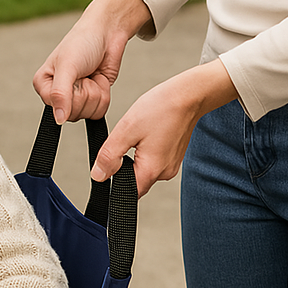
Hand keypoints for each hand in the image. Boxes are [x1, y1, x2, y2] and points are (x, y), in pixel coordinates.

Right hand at [33, 0, 151, 123]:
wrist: (107, 32)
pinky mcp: (92, 98)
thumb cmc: (82, 42)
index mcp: (43, 85)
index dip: (71, 95)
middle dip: (86, 93)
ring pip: (87, 113)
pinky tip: (99, 80)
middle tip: (84, 74)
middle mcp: (57, 94)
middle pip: (73, 114)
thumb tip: (58, 120)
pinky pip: (99, 112)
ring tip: (91, 75)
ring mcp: (75, 97)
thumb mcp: (68, 66)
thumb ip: (60, 94)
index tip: (74, 76)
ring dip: (96, 93)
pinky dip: (104, 95)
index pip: (56, 108)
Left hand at [88, 59, 237, 195]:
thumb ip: (110, 156)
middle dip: (123, 166)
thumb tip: (98, 176)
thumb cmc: (162, 108)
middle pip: (134, 182)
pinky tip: (147, 134)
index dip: (113, 182)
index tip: (110, 163)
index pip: (127, 193)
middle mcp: (165, 172)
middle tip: (127, 141)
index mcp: (152, 170)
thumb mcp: (126, 130)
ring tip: (139, 134)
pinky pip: (152, 161)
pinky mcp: (173, 156)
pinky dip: (144, 151)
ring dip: (134, 157)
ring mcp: (171, 165)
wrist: (189, 94)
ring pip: (142, 170)